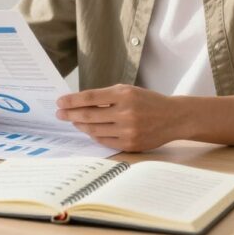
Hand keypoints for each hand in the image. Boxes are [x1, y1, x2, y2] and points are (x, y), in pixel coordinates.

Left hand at [56, 84, 177, 151]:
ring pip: (95, 130)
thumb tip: (80, 103)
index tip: (60, 102)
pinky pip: (105, 141)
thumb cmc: (148, 102)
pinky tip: (89, 130)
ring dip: (81, 125)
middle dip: (70, 114)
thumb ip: (107, 96)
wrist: (173, 117)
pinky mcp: (131, 144)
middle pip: (89, 115)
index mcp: (124, 94)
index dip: (72, 100)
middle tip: (60, 114)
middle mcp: (126, 112)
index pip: (90, 97)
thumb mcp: (129, 91)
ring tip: (74, 121)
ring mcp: (128, 130)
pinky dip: (94, 135)